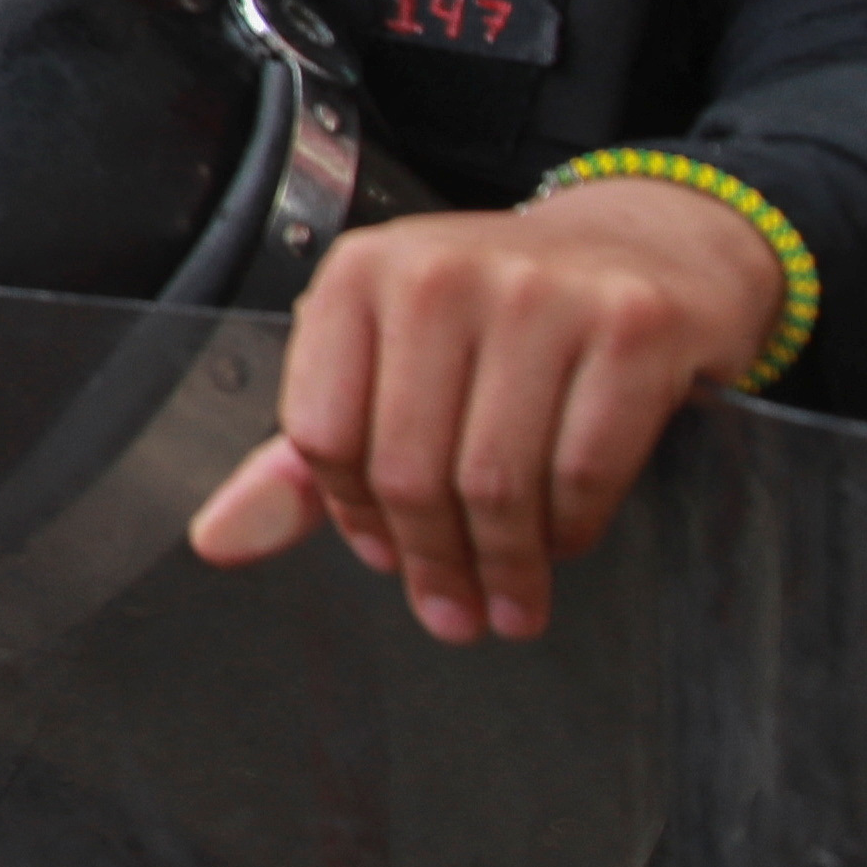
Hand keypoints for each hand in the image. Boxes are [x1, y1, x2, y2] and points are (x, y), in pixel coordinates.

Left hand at [186, 178, 783, 643]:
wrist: (651, 250)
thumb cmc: (501, 321)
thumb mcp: (390, 362)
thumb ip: (305, 458)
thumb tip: (216, 542)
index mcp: (359, 275)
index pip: (323, 433)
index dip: (352, 515)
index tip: (383, 560)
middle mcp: (438, 273)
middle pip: (408, 468)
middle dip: (433, 564)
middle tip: (457, 616)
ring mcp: (540, 294)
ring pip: (496, 481)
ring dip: (505, 566)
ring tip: (512, 604)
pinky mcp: (632, 327)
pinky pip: (585, 471)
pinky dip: (572, 528)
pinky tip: (566, 542)